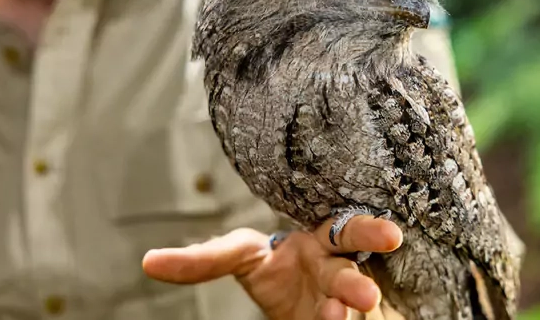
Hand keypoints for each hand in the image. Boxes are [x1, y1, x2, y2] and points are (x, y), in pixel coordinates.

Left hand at [142, 215, 401, 319]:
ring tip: (345, 313)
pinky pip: (345, 319)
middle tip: (371, 281)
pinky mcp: (339, 316)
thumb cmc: (279, 269)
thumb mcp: (241, 258)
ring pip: (354, 299)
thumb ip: (203, 260)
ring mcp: (341, 296)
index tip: (390, 236)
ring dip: (350, 306)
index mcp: (319, 239)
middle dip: (363, 264)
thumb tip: (148, 260)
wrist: (301, 299)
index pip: (347, 230)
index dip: (367, 231)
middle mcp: (336, 265)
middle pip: (354, 260)